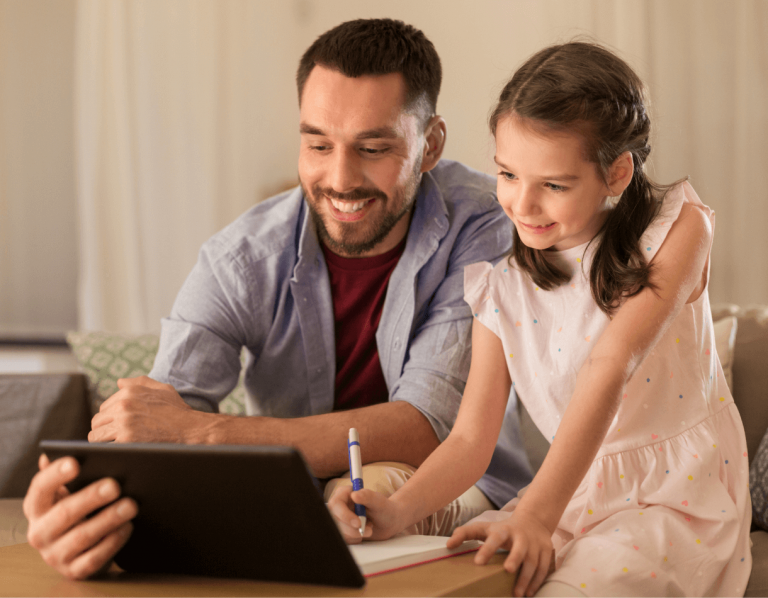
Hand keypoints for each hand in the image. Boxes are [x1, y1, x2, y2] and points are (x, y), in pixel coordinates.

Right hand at [23, 454, 137, 579]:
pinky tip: (128, 526)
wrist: (85, 548)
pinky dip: (113, 542)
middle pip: (64, 513)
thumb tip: (60, 453)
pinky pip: (94, 558)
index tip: (76, 462)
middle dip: (91, 497)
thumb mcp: (71, 491)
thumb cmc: (80, 510)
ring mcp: (55, 555)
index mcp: (37, 508)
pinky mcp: (74, 571)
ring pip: (82, 536)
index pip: (40, 488)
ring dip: (108, 519)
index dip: (56, 475)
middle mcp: (40, 533)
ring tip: (131, 504)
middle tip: (115, 484)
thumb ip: (69, 474)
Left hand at [89, 376, 199, 442]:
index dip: (111, 419)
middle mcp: (124, 404)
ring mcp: (124, 422)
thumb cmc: (178, 411)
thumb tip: (119, 382)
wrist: (191, 430)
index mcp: (129, 392)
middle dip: (105, 430)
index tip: (120, 427)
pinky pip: (104, 447)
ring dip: (105, 442)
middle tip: (118, 438)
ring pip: (96, 435)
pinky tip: (121, 452)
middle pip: (97, 421)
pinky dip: (110, 451)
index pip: (104, 407)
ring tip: (117, 446)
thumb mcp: (163, 390)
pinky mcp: (126, 439)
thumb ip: (140, 383)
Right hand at [326, 485, 407, 543]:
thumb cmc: (384, 509)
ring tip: (369, 529)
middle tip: (369, 530)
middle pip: (334, 520)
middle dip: (351, 529)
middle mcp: (340, 505)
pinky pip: (343, 538)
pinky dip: (355, 539)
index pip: (336, 504)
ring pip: (338, 531)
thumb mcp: (379, 502)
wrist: (389, 522)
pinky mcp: (342, 529)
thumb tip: (354, 495)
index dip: (344, 515)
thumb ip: (368, 496)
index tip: (358, 523)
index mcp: (345, 493)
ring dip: (355, 534)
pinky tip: (363, 533)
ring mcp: (340, 518)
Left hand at [447, 509, 553, 596]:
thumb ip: (466, 533)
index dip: (486, 549)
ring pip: (533, 561)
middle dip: (514, 558)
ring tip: (518, 594)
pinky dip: (537, 581)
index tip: (478, 563)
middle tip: (507, 571)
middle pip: (519, 548)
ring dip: (526, 578)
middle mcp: (521, 536)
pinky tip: (529, 592)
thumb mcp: (485, 527)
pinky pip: (543, 567)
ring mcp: (535, 543)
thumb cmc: (503, 529)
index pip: (493, 538)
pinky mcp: (546, 550)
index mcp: (503, 530)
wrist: (533, 521)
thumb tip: (448, 545)